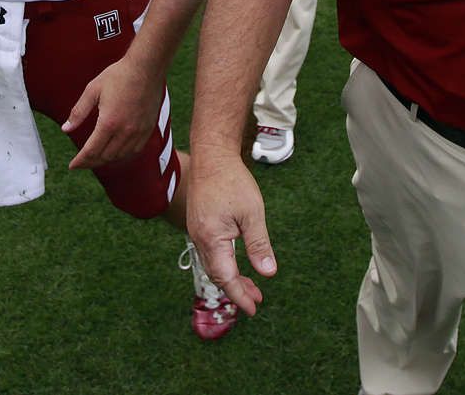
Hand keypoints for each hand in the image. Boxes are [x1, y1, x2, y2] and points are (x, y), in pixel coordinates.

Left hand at [62, 54, 162, 168]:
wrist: (146, 67)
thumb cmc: (119, 75)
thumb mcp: (92, 90)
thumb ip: (78, 112)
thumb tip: (66, 129)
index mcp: (108, 123)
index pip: (91, 151)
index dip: (80, 161)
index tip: (72, 165)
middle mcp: (125, 131)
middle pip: (105, 157)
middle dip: (91, 162)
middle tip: (82, 162)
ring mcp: (138, 131)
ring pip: (120, 156)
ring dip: (106, 160)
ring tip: (96, 158)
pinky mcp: (148, 128)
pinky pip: (135, 150)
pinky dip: (123, 155)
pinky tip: (117, 152)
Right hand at [187, 152, 276, 315]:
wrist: (211, 155)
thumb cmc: (232, 181)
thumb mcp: (252, 213)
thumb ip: (258, 244)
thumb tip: (268, 273)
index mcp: (212, 239)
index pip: (226, 278)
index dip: (240, 295)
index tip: (254, 308)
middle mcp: (199, 238)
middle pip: (217, 274)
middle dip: (236, 289)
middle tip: (256, 300)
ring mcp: (196, 231)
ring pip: (212, 264)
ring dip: (230, 277)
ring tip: (250, 285)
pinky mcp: (198, 223)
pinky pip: (209, 252)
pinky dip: (223, 263)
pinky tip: (234, 262)